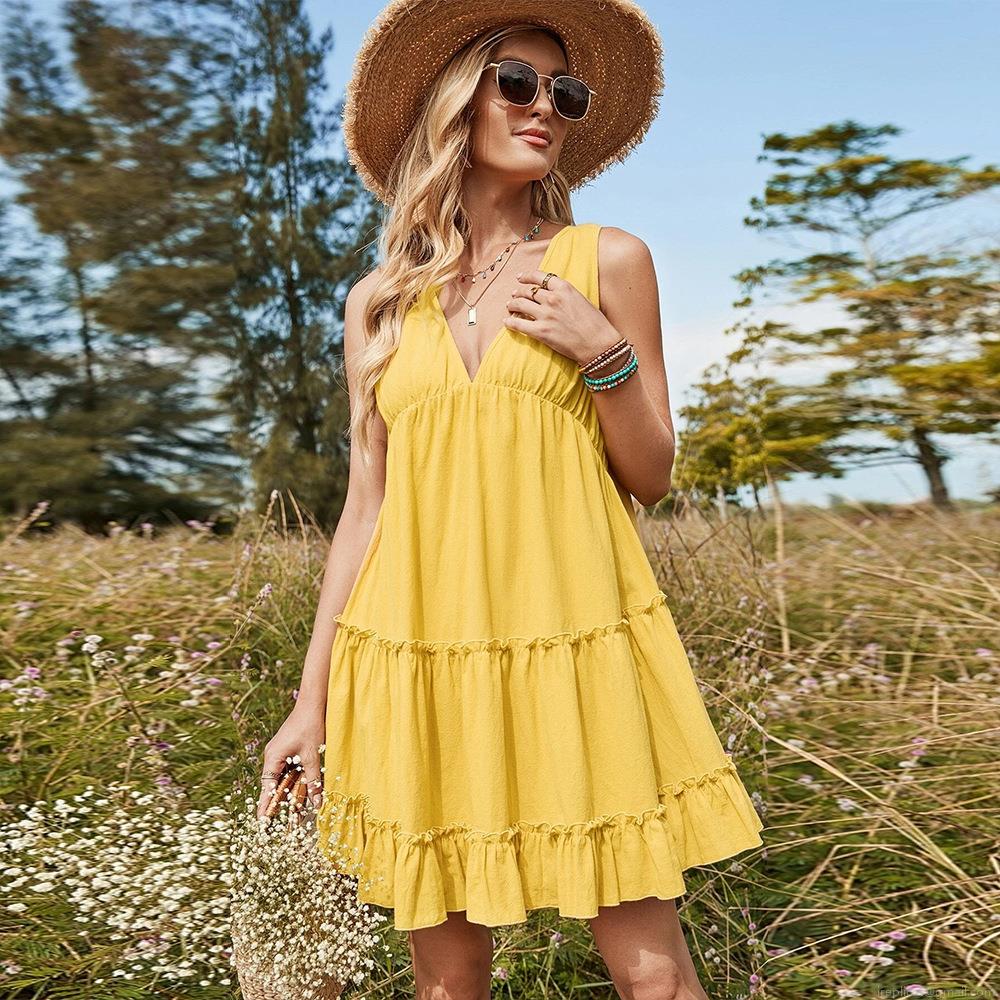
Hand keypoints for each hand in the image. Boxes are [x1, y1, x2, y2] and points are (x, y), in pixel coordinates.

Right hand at [255, 706, 325, 820]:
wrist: (313, 703)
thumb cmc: (310, 726)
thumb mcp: (312, 756)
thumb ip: (314, 781)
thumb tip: (317, 803)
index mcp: (272, 759)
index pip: (267, 788)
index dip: (265, 806)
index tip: (262, 822)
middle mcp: (272, 757)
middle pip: (274, 785)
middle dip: (281, 801)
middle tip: (286, 820)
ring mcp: (279, 752)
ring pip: (283, 777)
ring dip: (291, 790)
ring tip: (297, 808)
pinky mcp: (288, 749)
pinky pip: (289, 769)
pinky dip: (295, 778)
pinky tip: (304, 787)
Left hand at [505, 269, 620, 366]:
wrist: (599, 344)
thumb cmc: (596, 324)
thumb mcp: (582, 301)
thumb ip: (566, 296)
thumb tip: (554, 296)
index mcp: (564, 288)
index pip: (540, 277)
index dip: (527, 276)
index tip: (520, 277)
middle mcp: (553, 298)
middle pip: (528, 291)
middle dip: (519, 292)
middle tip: (514, 295)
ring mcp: (546, 315)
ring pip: (520, 305)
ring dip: (512, 305)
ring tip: (510, 306)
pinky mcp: (541, 331)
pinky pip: (518, 324)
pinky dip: (510, 322)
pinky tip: (506, 322)